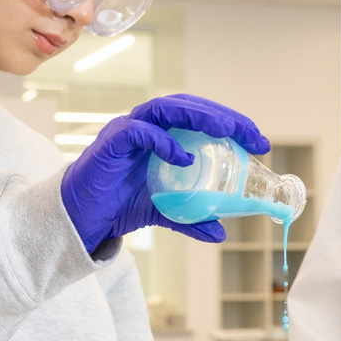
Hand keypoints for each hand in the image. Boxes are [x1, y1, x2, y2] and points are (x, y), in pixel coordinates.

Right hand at [60, 93, 269, 251]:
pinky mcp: (110, 143)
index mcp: (161, 135)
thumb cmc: (119, 204)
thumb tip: (221, 233)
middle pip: (189, 107)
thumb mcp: (164, 211)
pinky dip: (162, 141)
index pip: (201, 117)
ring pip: (166, 108)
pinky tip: (185, 157)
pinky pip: (138, 132)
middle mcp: (145, 125)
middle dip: (224, 117)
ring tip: (226, 132)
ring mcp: (127, 130)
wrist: (81, 218)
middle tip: (252, 136)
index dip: (232, 124)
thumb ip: (191, 218)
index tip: (259, 142)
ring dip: (199, 116)